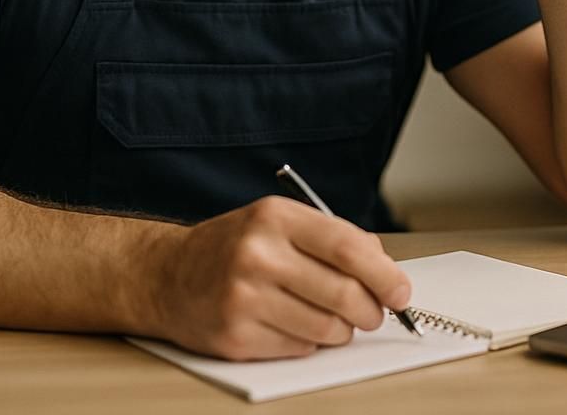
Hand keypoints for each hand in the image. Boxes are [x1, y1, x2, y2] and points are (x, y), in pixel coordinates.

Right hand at [144, 196, 410, 359]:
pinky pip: (300, 348)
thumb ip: (331, 238)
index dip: (384, 274)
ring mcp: (244, 298)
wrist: (165, 275)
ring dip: (342, 330)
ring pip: (327, 328)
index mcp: (275, 218)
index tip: (401, 291)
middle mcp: (258, 255)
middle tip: (374, 313)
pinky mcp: (236, 336)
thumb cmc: (233, 247)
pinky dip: (310, 341)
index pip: (347, 247)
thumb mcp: (277, 222)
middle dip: (372, 310)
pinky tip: (294, 325)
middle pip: (343, 293)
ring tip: (333, 319)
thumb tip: (384, 268)